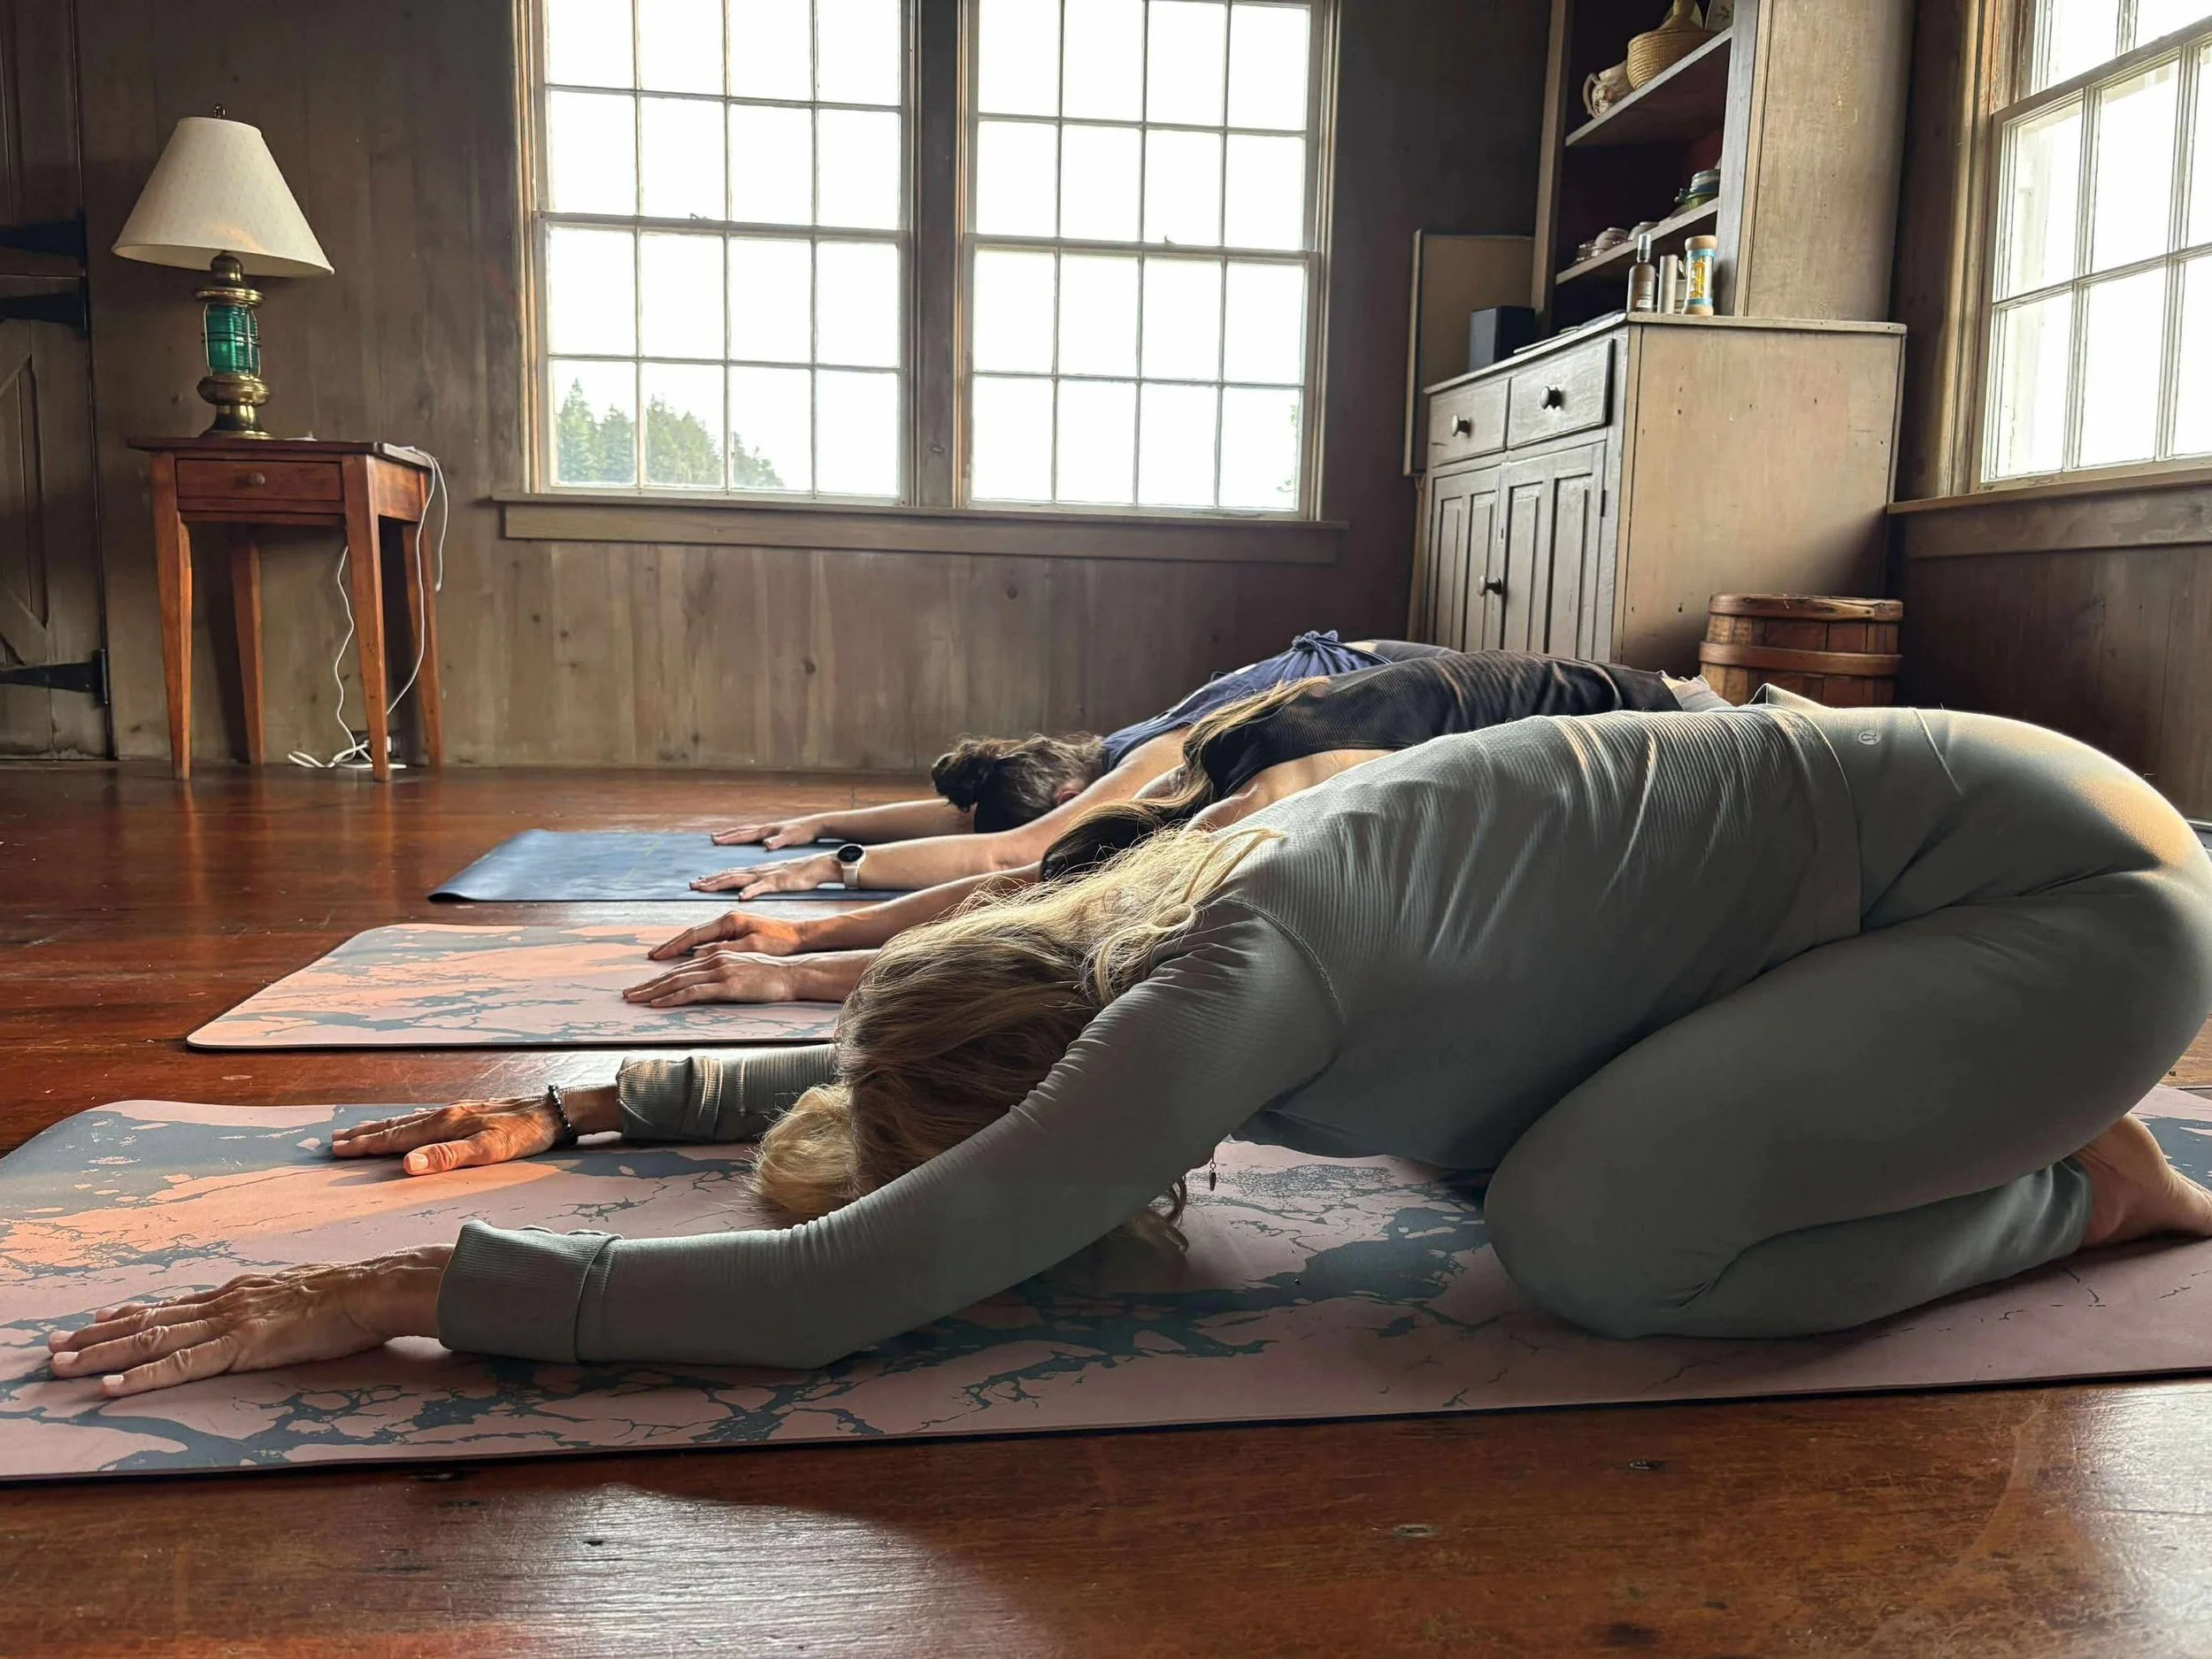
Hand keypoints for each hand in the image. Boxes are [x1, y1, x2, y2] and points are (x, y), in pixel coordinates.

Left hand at [45, 1246, 451, 1397]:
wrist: (371, 1289)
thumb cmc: (350, 1295)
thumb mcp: (302, 1293)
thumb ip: (276, 1305)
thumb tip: (272, 1314)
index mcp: (239, 1293)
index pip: (174, 1305)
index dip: (131, 1313)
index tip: (96, 1319)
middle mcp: (225, 1302)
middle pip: (149, 1320)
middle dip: (98, 1335)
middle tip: (54, 1347)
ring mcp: (229, 1322)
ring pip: (152, 1339)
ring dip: (102, 1354)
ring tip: (63, 1366)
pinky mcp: (240, 1346)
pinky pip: (180, 1364)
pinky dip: (141, 1377)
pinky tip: (111, 1387)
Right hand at [330, 1088, 620, 1174]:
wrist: (551, 1112)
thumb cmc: (522, 1135)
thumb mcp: (487, 1150)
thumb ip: (446, 1157)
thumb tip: (406, 1164)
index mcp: (446, 1124)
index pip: (397, 1137)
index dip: (367, 1145)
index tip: (338, 1150)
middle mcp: (446, 1114)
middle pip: (396, 1126)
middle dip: (365, 1135)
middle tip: (334, 1141)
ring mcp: (455, 1112)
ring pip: (408, 1120)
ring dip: (381, 1128)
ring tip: (358, 1132)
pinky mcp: (466, 1113)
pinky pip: (424, 1119)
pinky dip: (403, 1124)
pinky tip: (404, 1126)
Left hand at [624, 949, 813, 1006]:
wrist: (792, 975)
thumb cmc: (772, 976)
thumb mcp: (742, 969)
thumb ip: (722, 973)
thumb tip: (705, 982)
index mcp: (717, 956)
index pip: (681, 969)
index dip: (659, 978)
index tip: (642, 988)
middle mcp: (714, 960)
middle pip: (673, 974)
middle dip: (647, 985)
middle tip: (627, 995)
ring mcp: (719, 972)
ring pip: (677, 982)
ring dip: (652, 992)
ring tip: (634, 1000)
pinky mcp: (726, 985)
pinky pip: (693, 992)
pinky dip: (672, 998)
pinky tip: (658, 1004)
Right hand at [647, 908, 811, 962]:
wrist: (800, 935)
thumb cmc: (780, 941)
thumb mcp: (752, 948)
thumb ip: (725, 951)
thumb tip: (697, 957)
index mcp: (729, 922)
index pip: (693, 935)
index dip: (673, 947)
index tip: (656, 957)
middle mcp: (726, 921)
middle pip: (690, 934)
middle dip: (669, 947)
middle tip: (652, 956)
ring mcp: (730, 925)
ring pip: (697, 936)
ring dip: (678, 945)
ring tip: (660, 955)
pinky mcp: (735, 931)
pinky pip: (707, 939)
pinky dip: (692, 946)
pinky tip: (685, 954)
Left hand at [691, 850, 837, 896]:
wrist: (817, 866)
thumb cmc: (797, 875)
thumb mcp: (774, 879)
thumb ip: (758, 883)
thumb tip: (743, 891)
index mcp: (755, 872)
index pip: (729, 874)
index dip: (712, 878)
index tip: (696, 882)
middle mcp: (757, 871)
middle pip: (728, 874)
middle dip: (709, 880)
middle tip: (692, 884)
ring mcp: (766, 876)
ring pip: (739, 878)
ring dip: (720, 882)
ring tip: (705, 886)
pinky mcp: (778, 882)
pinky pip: (762, 887)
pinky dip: (751, 891)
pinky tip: (741, 896)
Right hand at [712, 813, 827, 848]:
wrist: (815, 824)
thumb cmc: (803, 832)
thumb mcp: (791, 838)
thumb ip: (778, 841)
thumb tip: (766, 844)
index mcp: (767, 831)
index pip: (744, 835)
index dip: (729, 838)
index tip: (716, 840)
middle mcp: (765, 829)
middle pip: (742, 831)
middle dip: (727, 835)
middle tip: (713, 838)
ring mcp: (769, 830)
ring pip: (747, 831)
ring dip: (734, 834)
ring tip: (723, 836)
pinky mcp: (774, 833)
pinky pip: (754, 834)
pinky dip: (744, 836)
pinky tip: (745, 839)